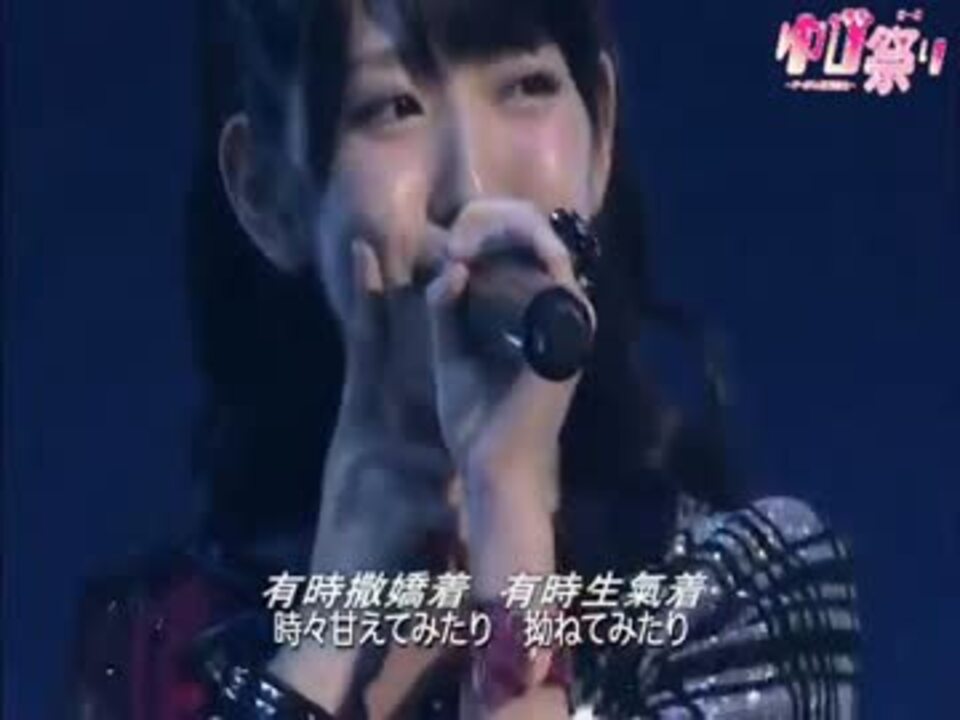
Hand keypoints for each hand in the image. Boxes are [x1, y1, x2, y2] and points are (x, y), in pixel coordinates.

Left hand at [425, 198, 595, 499]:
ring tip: (461, 240)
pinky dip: (514, 246)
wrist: (493, 467)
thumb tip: (452, 268)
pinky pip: (552, 265)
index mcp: (537, 320)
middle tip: (455, 235)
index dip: (489, 231)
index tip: (450, 244)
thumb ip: (449, 311)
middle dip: (492, 221)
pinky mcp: (569, 327)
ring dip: (500, 228)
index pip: (525, 252)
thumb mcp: (452, 355)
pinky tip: (470, 254)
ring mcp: (572, 319)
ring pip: (546, 242)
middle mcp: (563, 313)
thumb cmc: (477, 421)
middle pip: (538, 237)